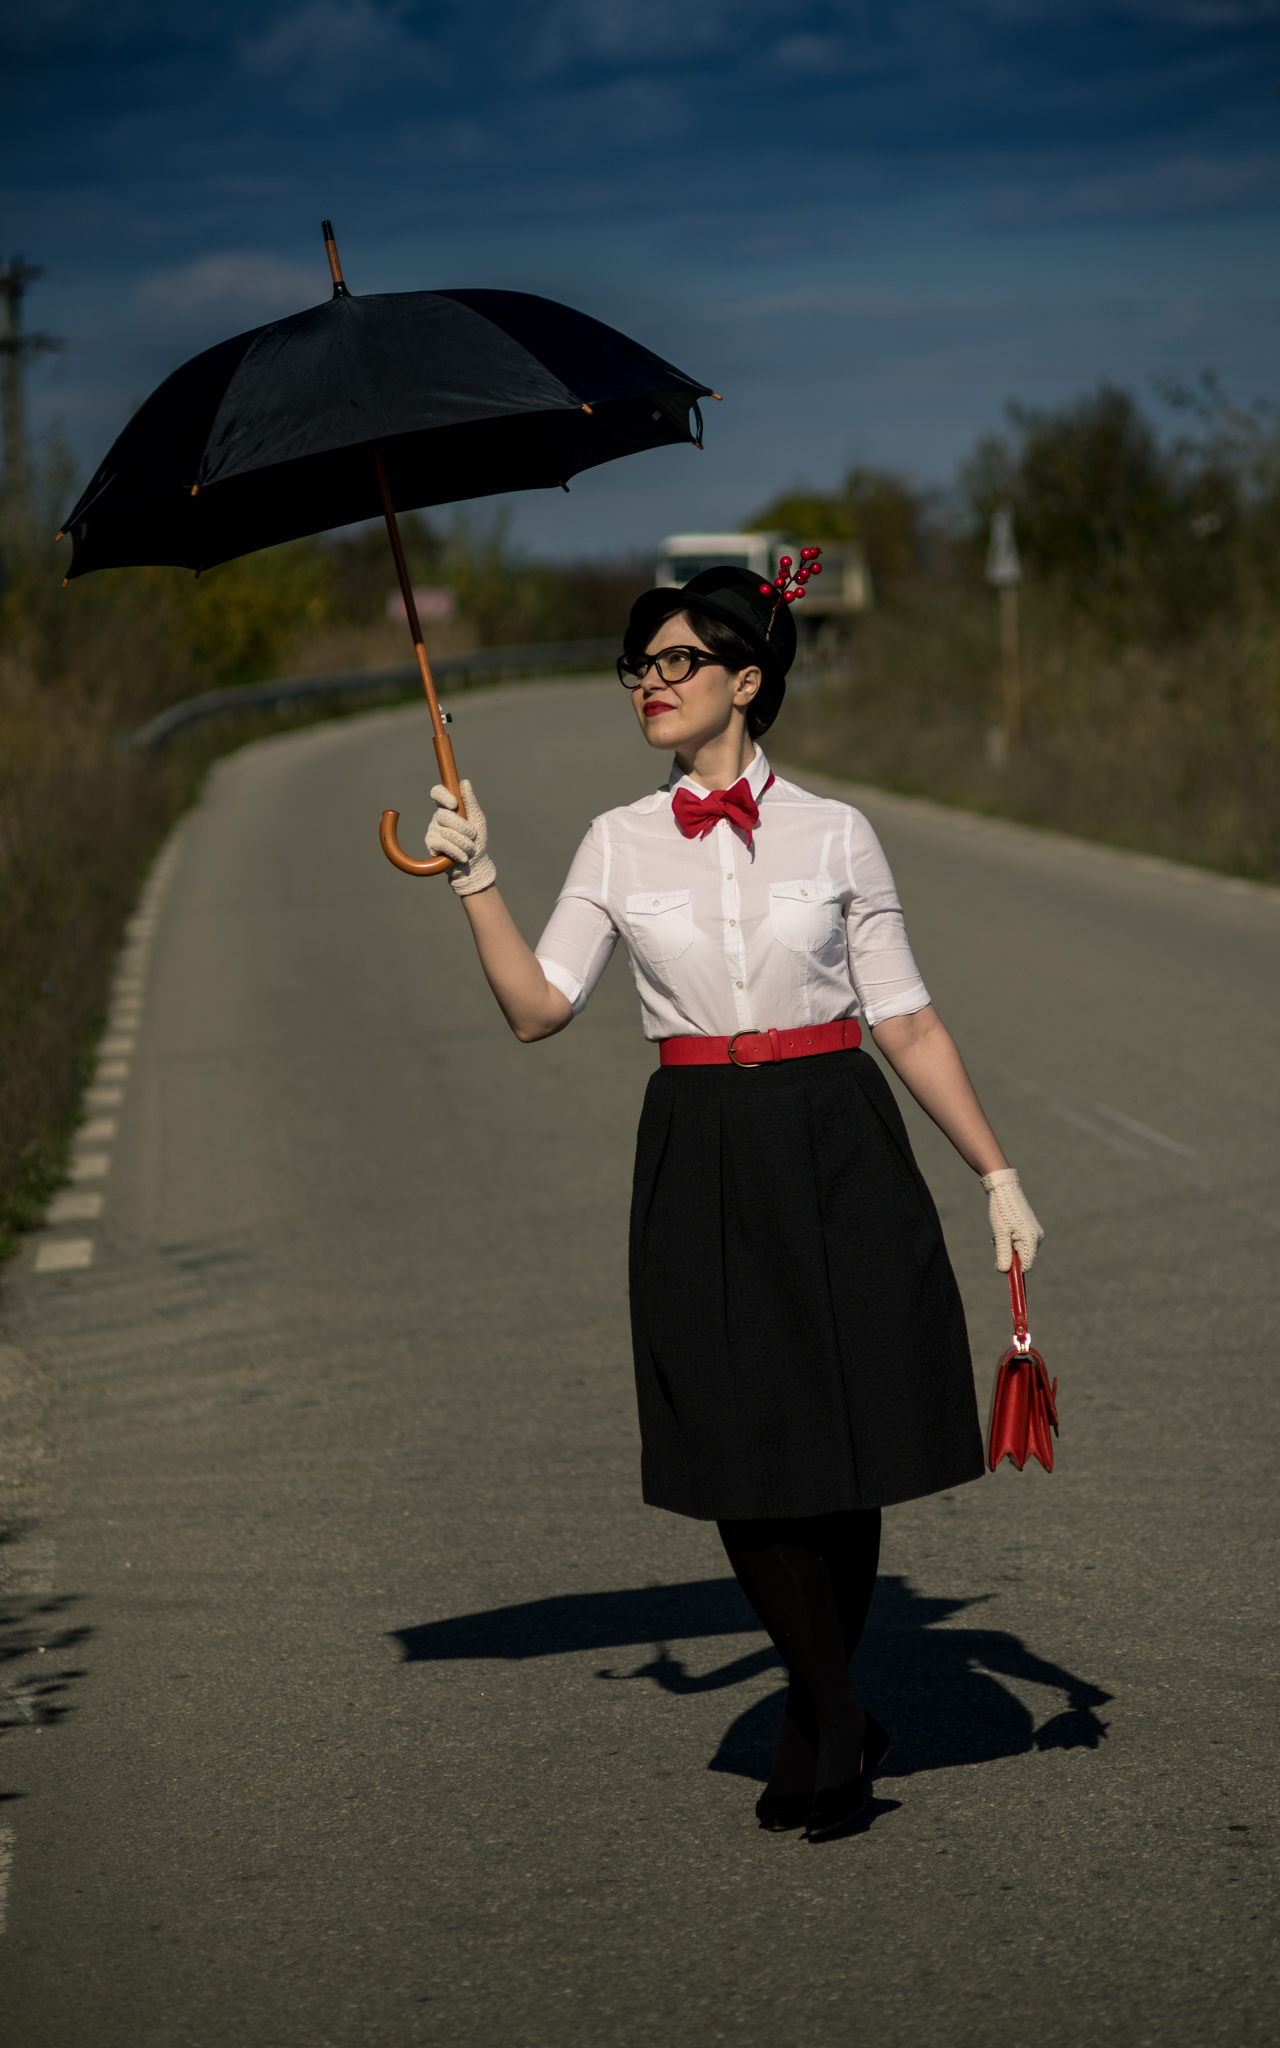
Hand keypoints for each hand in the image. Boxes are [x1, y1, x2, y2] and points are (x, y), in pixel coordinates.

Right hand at [426, 780, 495, 896]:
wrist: (474, 865)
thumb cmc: (477, 841)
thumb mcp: (478, 820)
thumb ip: (471, 802)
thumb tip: (465, 782)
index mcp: (449, 808)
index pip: (437, 792)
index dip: (443, 795)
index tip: (454, 804)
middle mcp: (438, 817)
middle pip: (445, 815)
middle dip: (464, 828)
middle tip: (473, 837)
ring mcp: (433, 830)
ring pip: (447, 831)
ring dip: (465, 843)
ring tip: (470, 849)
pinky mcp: (430, 844)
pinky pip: (443, 843)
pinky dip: (457, 851)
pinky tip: (462, 857)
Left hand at [981, 1167, 1043, 1272]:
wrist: (1004, 1188)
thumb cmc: (1002, 1210)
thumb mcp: (1000, 1235)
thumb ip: (1003, 1254)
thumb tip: (1005, 1271)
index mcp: (1032, 1240)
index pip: (1026, 1266)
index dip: (1013, 1268)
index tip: (999, 1262)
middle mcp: (1037, 1238)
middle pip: (1022, 1259)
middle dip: (1008, 1255)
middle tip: (997, 1241)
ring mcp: (1035, 1233)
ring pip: (1019, 1251)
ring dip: (1007, 1247)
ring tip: (999, 1233)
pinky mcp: (1030, 1229)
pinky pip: (1020, 1243)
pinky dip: (1009, 1240)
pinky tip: (1003, 1229)